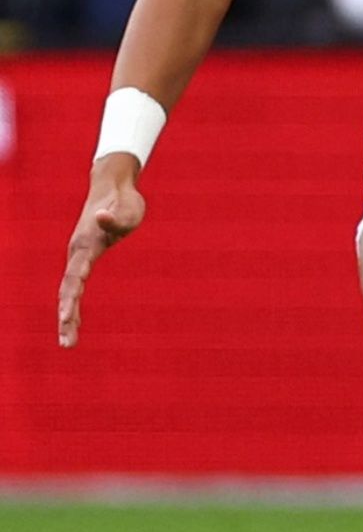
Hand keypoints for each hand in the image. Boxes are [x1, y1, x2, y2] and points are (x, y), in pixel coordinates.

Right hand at [61, 159, 146, 346]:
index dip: (71, 299)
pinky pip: (74, 285)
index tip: (67, 319)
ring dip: (67, 316)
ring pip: (68, 291)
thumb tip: (102, 218)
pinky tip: (73, 321)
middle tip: (67, 344)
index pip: (76, 277)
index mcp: (86, 245)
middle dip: (67, 318)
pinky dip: (72, 304)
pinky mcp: (84, 257)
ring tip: (68, 342)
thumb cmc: (123, 201)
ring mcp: (78, 256)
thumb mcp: (127, 209)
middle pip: (67, 291)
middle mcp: (77, 253)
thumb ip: (116, 217)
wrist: (112, 188)